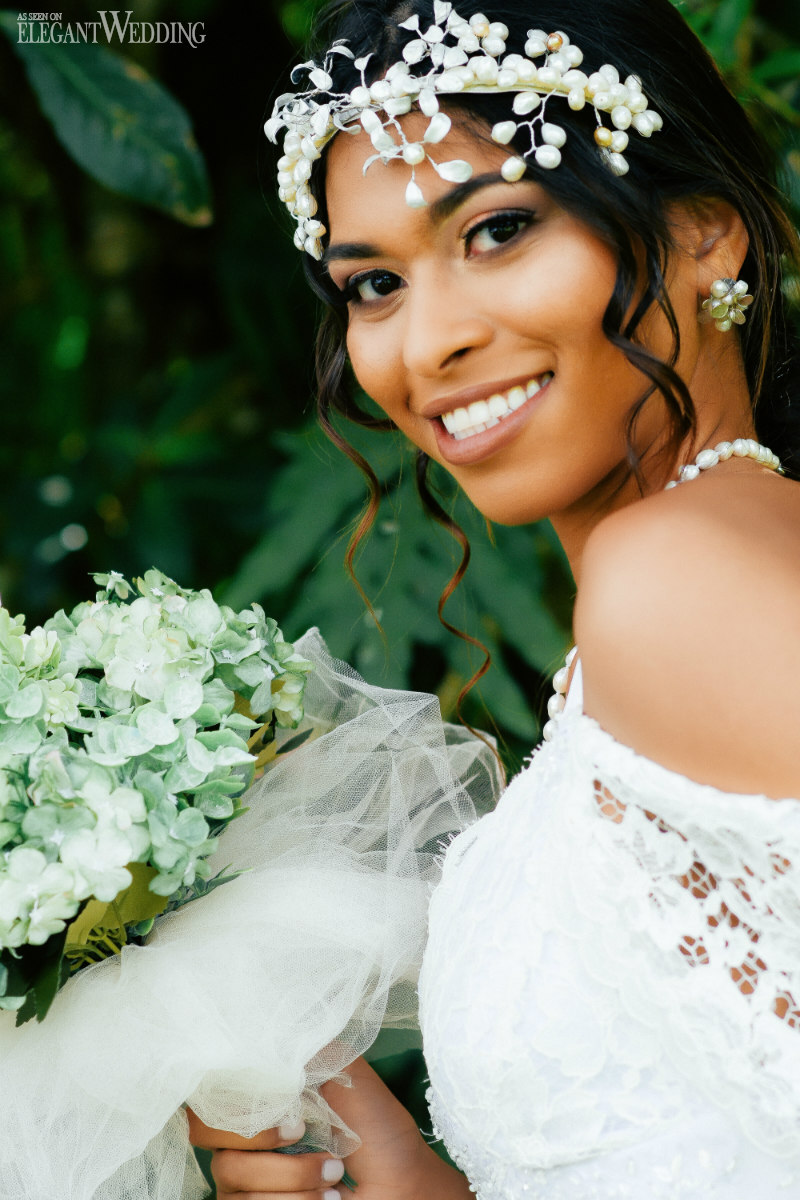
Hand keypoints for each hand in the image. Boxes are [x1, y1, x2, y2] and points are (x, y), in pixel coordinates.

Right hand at [187, 1057, 470, 1198]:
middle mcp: (242, 1143)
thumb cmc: (379, 1133)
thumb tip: (267, 1032)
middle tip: (305, 1138)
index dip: (233, 1103)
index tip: (290, 1114)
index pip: (206, 1096)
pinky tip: (328, 1199)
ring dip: (292, 1181)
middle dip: (264, 1144)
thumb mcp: (349, 1075)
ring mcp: (245, 1184)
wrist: (405, 1186)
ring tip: (334, 1177)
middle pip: (207, 1139)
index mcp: (259, 1101)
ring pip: (231, 1183)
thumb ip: (308, 1052)